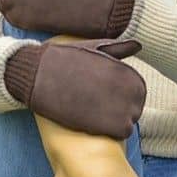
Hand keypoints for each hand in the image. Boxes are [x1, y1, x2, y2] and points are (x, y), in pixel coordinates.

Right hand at [3, 37, 145, 138]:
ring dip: (117, 121)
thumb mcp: (93, 47)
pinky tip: (95, 122)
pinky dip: (112, 130)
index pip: (139, 91)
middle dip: (122, 109)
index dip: (124, 95)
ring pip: (130, 122)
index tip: (107, 95)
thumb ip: (118, 48)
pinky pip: (122, 132)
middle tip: (100, 106)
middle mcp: (126, 87)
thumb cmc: (63, 59)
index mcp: (125, 70)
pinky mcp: (104, 123)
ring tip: (97, 114)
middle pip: (136, 107)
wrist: (37, 73)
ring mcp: (117, 106)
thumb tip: (139, 44)